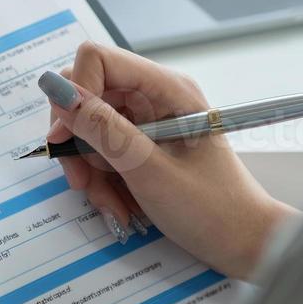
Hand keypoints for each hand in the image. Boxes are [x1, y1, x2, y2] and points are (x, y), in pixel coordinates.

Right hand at [39, 42, 297, 280]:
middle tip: (82, 180)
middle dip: (77, 139)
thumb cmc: (212, 209)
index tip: (64, 140)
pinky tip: (118, 204)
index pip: (97, 60)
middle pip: (88, 94)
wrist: (244, 243)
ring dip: (90, 168)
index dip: (74, 95)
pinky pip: (104, 150)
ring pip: (90, 127)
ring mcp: (149, 120)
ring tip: (110, 204)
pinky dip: (102, 178)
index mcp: (167, 88)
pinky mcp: (145, 144)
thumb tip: (58, 90)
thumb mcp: (148, 170)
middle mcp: (156, 96)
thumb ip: (101, 128)